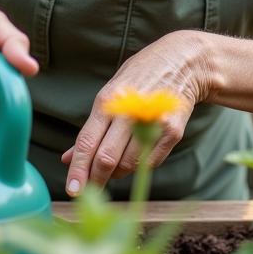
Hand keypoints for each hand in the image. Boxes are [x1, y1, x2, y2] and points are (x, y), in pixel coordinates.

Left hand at [60, 30, 211, 196]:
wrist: (184, 61)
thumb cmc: (140, 76)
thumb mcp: (111, 93)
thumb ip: (91, 128)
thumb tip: (68, 158)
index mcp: (109, 99)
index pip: (87, 142)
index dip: (78, 170)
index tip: (71, 190)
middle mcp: (129, 110)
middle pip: (106, 158)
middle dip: (95, 180)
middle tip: (88, 192)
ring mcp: (153, 121)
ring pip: (128, 164)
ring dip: (117, 173)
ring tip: (113, 167)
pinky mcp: (172, 131)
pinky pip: (149, 162)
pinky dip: (138, 166)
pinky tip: (134, 157)